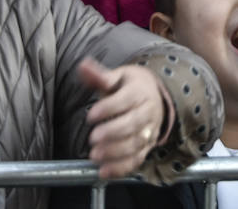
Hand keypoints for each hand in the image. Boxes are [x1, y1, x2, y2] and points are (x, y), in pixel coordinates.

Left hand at [80, 59, 166, 178]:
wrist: (155, 96)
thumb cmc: (132, 86)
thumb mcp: (118, 77)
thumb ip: (98, 75)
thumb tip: (82, 66)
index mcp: (139, 92)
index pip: (126, 100)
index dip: (108, 108)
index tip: (91, 115)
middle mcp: (147, 112)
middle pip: (133, 124)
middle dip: (112, 133)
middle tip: (93, 138)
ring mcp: (149, 132)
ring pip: (135, 144)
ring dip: (115, 152)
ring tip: (95, 155)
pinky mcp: (146, 148)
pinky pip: (136, 160)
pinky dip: (121, 169)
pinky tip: (104, 172)